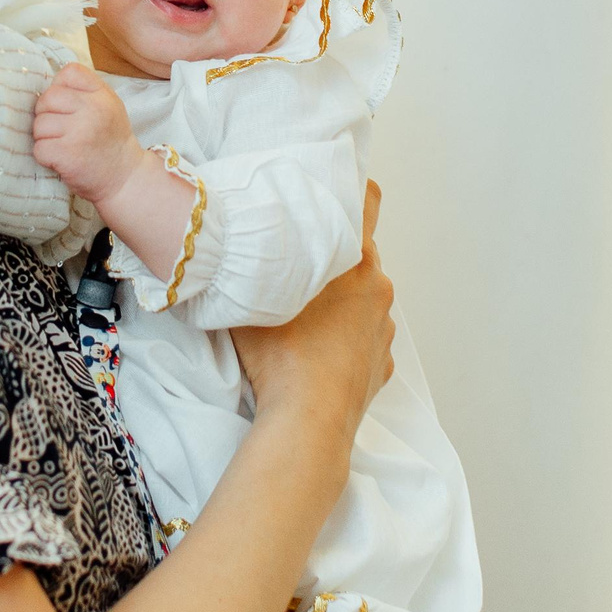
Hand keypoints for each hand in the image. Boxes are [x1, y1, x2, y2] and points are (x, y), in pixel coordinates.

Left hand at [32, 65, 148, 201]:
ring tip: (63, 146)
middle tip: (62, 131)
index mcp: (102, 94)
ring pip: (39, 125)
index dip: (60, 88)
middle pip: (47, 98)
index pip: (69, 72)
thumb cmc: (109, 142)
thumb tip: (48, 87)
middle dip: (47, 115)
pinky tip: (61, 159)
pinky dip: (45, 156)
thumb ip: (83, 92)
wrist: (124, 178)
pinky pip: (39, 148)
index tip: (68, 107)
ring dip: (45, 138)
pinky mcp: (67, 154)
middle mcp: (93, 109)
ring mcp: (79, 132)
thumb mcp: (108, 107)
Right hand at [229, 181, 394, 435]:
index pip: (368, 202)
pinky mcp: (380, 365)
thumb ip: (250, 267)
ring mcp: (382, 329)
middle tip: (295, 262)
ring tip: (302, 318)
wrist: (309, 423)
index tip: (332, 188)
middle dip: (332, 254)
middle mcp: (378, 289)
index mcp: (354, 263)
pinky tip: (316, 353)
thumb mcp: (253, 299)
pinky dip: (345, 340)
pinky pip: (363, 339)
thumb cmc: (281, 357)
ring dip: (339, 300)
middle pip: (358, 254)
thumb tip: (229, 246)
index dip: (352, 191)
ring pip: (363, 298)